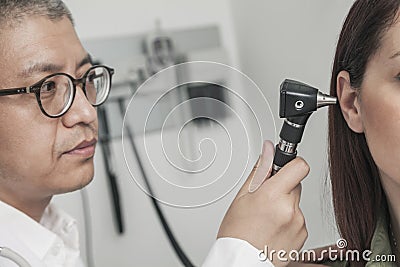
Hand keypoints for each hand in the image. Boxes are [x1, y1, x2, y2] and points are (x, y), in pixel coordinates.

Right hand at [217, 140, 309, 265]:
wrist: (242, 262)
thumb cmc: (237, 233)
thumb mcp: (241, 197)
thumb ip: (260, 171)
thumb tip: (269, 150)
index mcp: (273, 196)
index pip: (299, 166)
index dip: (291, 163)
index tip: (284, 166)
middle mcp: (290, 209)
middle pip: (296, 184)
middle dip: (282, 187)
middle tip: (265, 199)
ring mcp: (298, 223)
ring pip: (296, 202)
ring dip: (285, 205)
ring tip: (266, 218)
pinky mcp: (302, 235)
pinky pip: (298, 218)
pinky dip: (288, 220)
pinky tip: (272, 228)